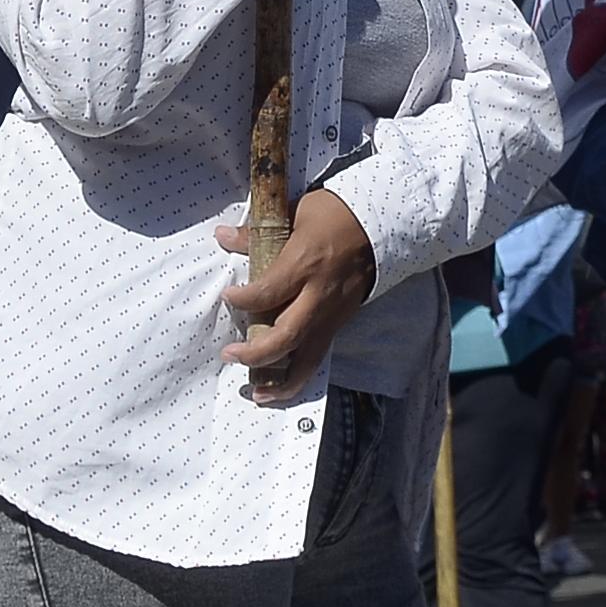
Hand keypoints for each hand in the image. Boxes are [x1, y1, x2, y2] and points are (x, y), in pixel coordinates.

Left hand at [217, 190, 376, 403]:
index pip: (267, 293)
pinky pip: (319, 355)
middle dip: (256, 352)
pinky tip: (282, 383)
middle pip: (286, 336)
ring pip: (307, 358)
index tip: (229, 297)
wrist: (383, 222)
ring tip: (258, 393)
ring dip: (281, 380)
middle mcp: (318, 295)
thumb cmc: (337, 213)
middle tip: (231, 354)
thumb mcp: (296, 213)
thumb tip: (222, 236)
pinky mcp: (341, 322)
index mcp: (305, 264)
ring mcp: (332, 313)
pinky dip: (300, 374)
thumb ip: (257, 233)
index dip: (243, 300)